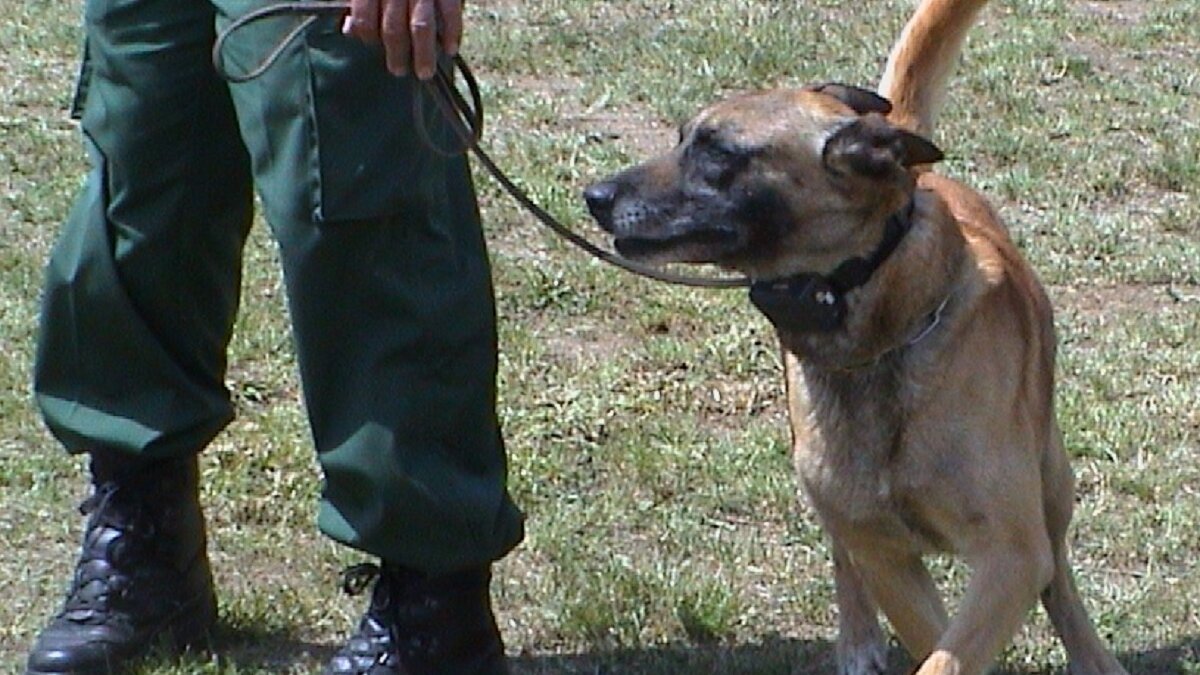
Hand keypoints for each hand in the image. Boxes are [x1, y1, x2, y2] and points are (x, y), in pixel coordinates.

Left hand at [342, 0, 462, 79]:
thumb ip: (358, 1)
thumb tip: (350, 30)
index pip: (366, 20)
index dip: (367, 37)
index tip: (373, 47)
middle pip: (393, 29)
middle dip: (396, 55)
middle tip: (398, 72)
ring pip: (420, 27)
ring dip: (422, 54)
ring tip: (424, 72)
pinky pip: (450, 13)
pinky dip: (452, 33)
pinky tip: (450, 49)